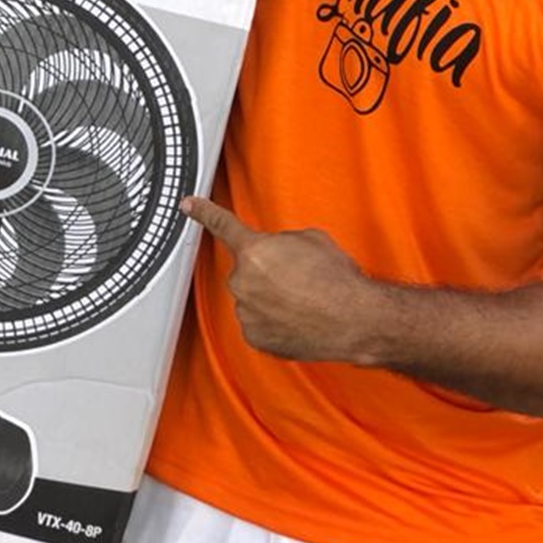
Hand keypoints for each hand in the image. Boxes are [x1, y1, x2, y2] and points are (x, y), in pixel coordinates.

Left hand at [181, 196, 375, 362]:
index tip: (188, 205)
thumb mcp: (310, 239)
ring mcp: (247, 311)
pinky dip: (273, 321)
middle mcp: (244, 281)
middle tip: (296, 277)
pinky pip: (258, 323)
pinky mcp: (255, 337)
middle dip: (265, 271)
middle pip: (246, 270)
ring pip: (252, 298)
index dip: (203, 212)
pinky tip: (297, 318)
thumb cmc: (336, 280)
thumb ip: (281, 241)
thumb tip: (278, 250)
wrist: (354, 319)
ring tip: (303, 300)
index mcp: (254, 250)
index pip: (222, 225)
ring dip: (270, 298)